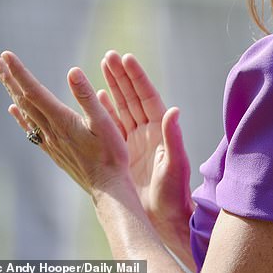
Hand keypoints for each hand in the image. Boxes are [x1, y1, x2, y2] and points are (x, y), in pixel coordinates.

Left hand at [0, 51, 130, 194]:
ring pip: (25, 112)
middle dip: (10, 78)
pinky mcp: (53, 149)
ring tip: (3, 77)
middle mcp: (50, 129)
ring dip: (13, 92)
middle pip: (24, 99)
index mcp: (61, 120)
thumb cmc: (111, 155)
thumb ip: (86, 97)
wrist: (107, 186)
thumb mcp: (104, 122)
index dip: (19, 72)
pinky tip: (14, 110)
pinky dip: (20, 116)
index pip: (34, 91)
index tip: (5, 55)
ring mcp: (50, 141)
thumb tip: (73, 71)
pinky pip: (30, 128)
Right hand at [99, 52, 193, 246]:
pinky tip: (97, 97)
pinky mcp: (124, 151)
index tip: (127, 58)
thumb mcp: (175, 164)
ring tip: (102, 67)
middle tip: (109, 55)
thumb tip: (174, 111)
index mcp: (161, 128)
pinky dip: (105, 111)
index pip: (147, 96)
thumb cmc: (174, 192)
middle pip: (132, 97)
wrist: (164, 217)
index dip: (137, 77)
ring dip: (112, 88)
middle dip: (121, 76)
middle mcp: (148, 130)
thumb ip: (173, 137)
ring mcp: (135, 139)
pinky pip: (113, 126)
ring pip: (121, 107)